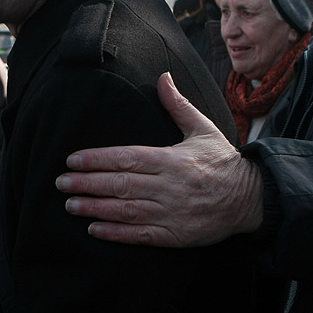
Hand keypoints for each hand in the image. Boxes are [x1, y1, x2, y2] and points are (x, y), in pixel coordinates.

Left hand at [55, 72, 263, 246]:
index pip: (127, 158)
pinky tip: (94, 229)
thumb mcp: (202, 129)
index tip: (73, 160)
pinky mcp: (176, 235)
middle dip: (88, 183)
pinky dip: (116, 233)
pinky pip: (141, 235)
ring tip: (70, 205)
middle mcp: (170, 187)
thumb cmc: (222, 161)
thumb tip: (162, 77)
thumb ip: (178, 106)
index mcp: (172, 160)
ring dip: (95, 208)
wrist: (251, 198)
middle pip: (121, 184)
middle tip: (61, 182)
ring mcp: (172, 213)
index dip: (98, 159)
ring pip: (127, 211)